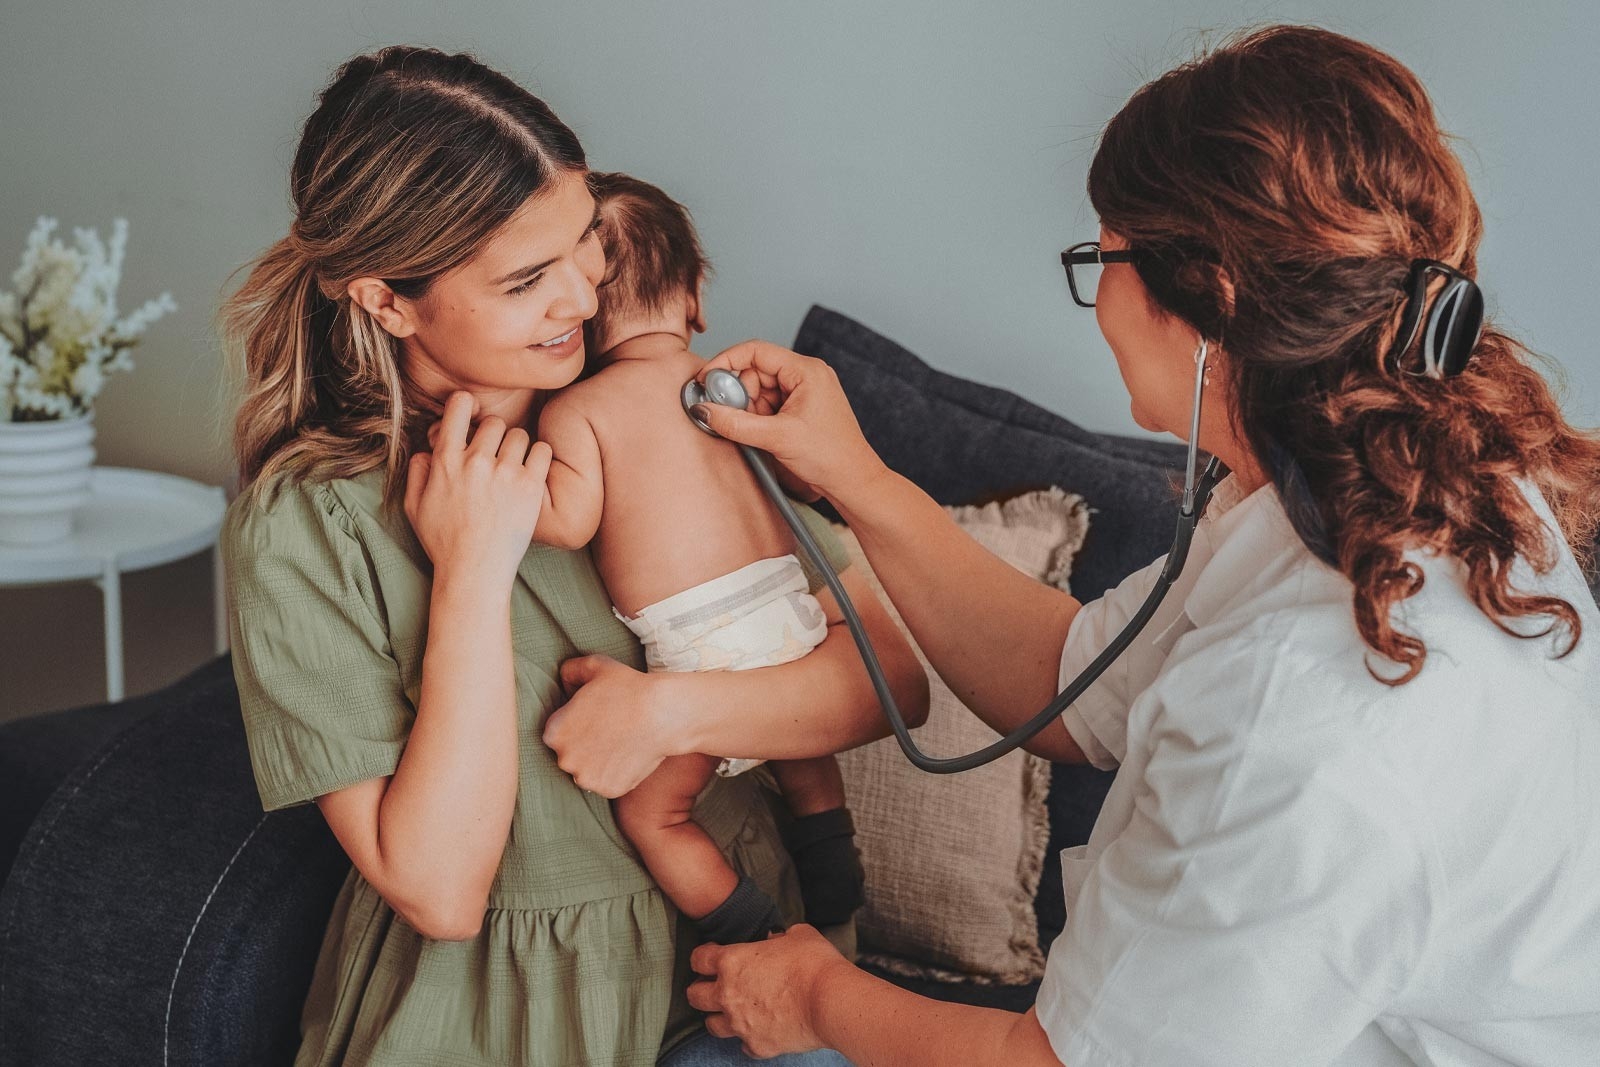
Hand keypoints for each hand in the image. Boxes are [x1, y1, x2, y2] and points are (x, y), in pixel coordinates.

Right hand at [405, 391, 552, 588]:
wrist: (474, 571)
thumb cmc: (443, 542)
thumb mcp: (414, 507)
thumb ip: (417, 472)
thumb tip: (426, 450)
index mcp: (446, 461)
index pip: (459, 406)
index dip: (466, 405)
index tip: (471, 417)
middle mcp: (475, 462)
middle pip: (494, 422)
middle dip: (495, 435)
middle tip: (495, 455)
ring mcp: (504, 473)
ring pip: (519, 435)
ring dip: (517, 447)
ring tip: (514, 466)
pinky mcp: (529, 487)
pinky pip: (542, 451)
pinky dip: (539, 457)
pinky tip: (532, 471)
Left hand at [543, 654, 678, 795]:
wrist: (663, 714)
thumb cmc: (629, 687)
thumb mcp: (595, 665)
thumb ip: (570, 670)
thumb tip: (565, 682)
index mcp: (554, 732)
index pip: (558, 732)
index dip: (577, 724)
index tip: (595, 717)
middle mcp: (565, 760)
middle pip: (570, 754)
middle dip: (585, 745)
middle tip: (609, 729)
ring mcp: (587, 778)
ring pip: (587, 771)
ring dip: (598, 762)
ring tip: (620, 742)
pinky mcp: (608, 790)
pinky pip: (607, 783)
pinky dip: (616, 774)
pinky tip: (629, 755)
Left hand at [686, 924, 849, 1058]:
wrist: (831, 1001)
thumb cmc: (814, 963)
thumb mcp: (798, 934)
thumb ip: (780, 936)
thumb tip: (778, 940)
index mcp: (732, 962)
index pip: (699, 959)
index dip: (703, 956)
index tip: (711, 956)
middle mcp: (728, 995)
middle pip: (695, 996)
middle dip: (701, 989)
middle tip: (716, 985)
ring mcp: (740, 1024)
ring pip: (712, 1025)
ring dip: (720, 1016)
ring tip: (734, 1011)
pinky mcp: (758, 1045)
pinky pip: (743, 1045)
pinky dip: (748, 1038)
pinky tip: (760, 1030)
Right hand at [693, 340, 885, 503]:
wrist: (853, 483)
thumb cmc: (830, 457)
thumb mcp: (777, 438)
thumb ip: (736, 422)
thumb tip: (704, 410)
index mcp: (806, 370)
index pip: (756, 351)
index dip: (726, 362)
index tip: (705, 380)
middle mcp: (806, 375)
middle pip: (755, 372)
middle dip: (740, 395)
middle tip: (735, 418)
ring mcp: (804, 392)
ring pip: (760, 390)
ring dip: (749, 410)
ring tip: (760, 434)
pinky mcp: (801, 409)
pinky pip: (769, 405)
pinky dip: (758, 419)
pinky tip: (765, 436)